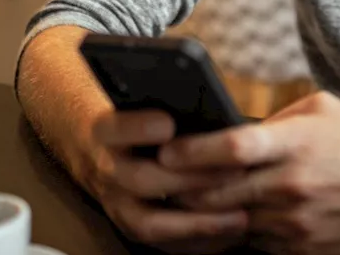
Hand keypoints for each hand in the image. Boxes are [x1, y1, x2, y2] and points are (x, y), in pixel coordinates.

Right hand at [79, 108, 250, 253]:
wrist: (99, 146)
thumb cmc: (138, 113)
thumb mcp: (142, 99)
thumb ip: (169, 101)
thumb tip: (210, 104)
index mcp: (105, 131)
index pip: (116, 128)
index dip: (140, 128)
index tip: (168, 123)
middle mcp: (106, 170)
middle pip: (142, 180)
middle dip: (191, 179)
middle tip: (236, 173)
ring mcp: (116, 204)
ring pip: (150, 222)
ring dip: (198, 222)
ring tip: (240, 217)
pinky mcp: (130, 226)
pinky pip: (163, 244)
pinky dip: (198, 241)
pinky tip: (230, 233)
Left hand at [158, 92, 339, 254]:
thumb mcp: (320, 110)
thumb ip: (274, 120)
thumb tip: (229, 129)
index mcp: (296, 143)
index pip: (230, 147)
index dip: (190, 151)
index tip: (166, 150)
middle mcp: (292, 185)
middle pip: (216, 192)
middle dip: (182, 188)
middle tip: (159, 180)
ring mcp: (297, 222)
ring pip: (230, 222)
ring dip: (206, 213)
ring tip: (188, 199)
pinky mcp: (304, 249)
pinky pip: (255, 243)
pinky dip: (240, 231)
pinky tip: (233, 217)